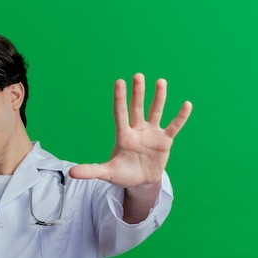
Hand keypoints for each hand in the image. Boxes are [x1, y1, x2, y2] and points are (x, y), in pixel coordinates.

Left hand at [69, 73, 191, 186]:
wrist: (140, 181)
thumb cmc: (122, 174)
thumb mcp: (107, 173)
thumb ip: (91, 171)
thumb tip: (71, 173)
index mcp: (123, 136)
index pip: (120, 114)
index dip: (120, 99)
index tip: (119, 82)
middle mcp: (137, 130)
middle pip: (137, 108)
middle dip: (138, 93)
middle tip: (138, 76)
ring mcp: (152, 134)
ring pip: (155, 112)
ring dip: (159, 98)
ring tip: (161, 81)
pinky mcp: (165, 141)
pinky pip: (174, 126)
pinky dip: (180, 117)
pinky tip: (187, 104)